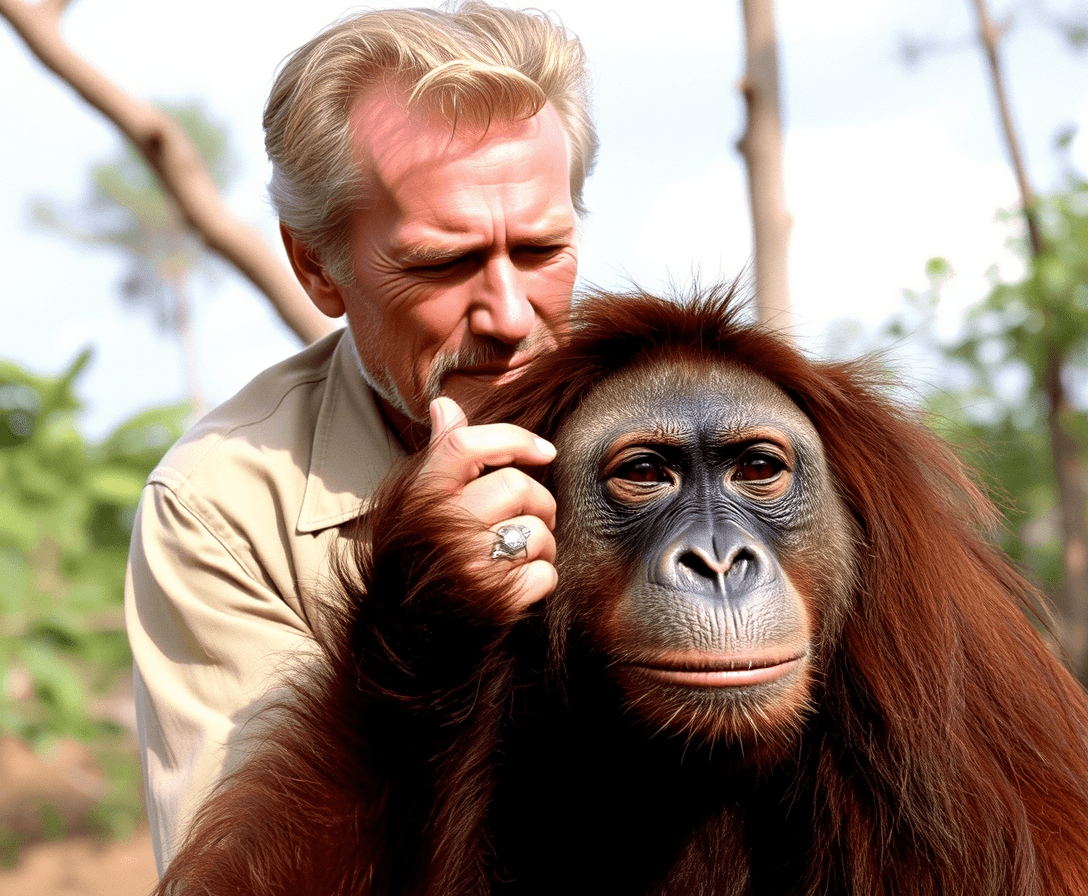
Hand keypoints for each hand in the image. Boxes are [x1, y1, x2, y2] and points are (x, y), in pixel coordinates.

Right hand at [421, 396, 557, 609]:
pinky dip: (542, 580)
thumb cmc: (420, 554)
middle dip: (539, 503)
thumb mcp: (418, 504)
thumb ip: (440, 456)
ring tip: (520, 554)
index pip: (467, 444)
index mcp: (421, 495)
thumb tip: (444, 404)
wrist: (402, 631)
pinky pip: (545, 574)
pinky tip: (519, 584)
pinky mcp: (491, 601)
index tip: (546, 452)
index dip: (515, 439)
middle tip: (532, 517)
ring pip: (537, 533)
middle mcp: (440, 526)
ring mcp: (465, 564)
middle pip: (517, 487)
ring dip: (542, 545)